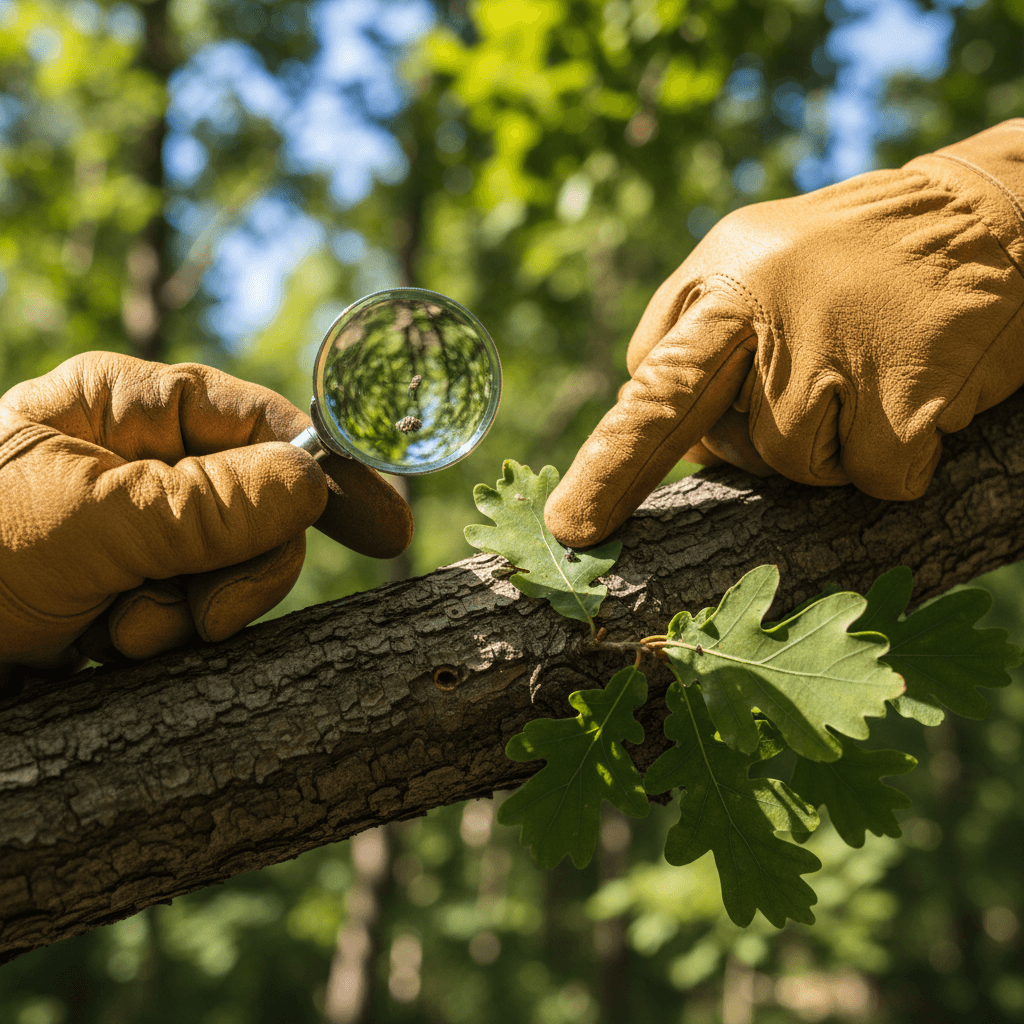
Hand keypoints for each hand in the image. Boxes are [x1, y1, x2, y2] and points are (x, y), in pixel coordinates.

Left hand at [0, 352, 412, 677]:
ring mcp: (135, 528)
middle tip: (201, 618)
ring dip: (194, 614)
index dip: (327, 473)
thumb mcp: (87, 524)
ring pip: (232, 569)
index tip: (387, 531)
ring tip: (122, 633)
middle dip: (240, 570)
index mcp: (128, 409)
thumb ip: (210, 505)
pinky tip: (107, 646)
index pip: (261, 425)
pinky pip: (193, 611)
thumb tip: (313, 488)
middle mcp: (141, 462)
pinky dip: (166, 638)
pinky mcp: (126, 587)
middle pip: (259, 508)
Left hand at [545, 119, 1023, 546]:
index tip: (571, 529)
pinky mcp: (906, 388)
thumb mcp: (752, 268)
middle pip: (725, 442)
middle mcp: (768, 311)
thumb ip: (694, 347)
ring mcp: (836, 349)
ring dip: (834, 445)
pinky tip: (919, 394)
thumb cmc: (853, 262)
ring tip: (874, 372)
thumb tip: (680, 450)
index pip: (653, 390)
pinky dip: (899, 457)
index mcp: (724, 283)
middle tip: (824, 374)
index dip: (609, 466)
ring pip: (798, 467)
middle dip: (748, 449)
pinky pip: (876, 476)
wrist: (989, 213)